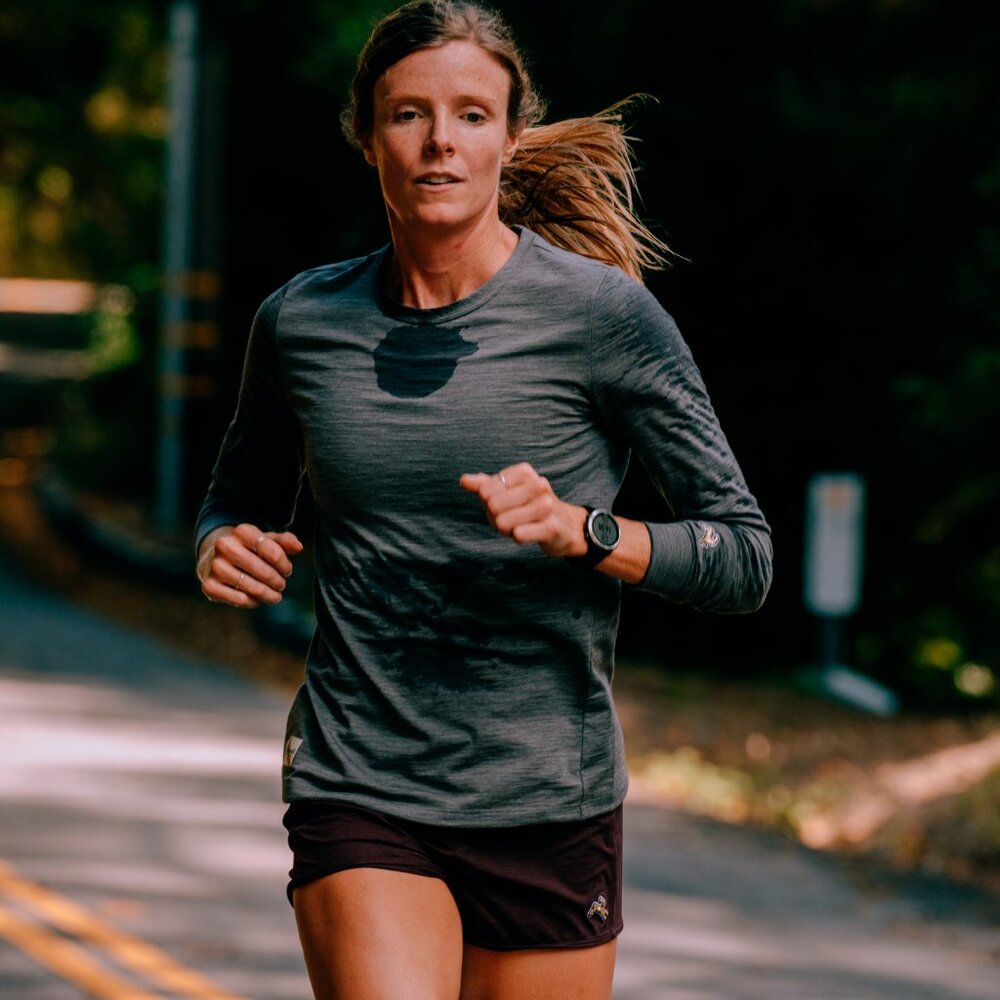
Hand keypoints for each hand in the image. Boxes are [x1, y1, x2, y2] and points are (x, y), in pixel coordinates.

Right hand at [197, 523, 303, 607]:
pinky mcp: (209, 585)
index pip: (273, 552)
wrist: (214, 556)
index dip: (285, 565)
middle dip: (277, 581)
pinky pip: (238, 599)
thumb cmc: (248, 549)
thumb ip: (285, 542)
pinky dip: (252, 602)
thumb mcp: (267, 540)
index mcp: (242, 531)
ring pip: (251, 587)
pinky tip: (257, 600)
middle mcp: (225, 546)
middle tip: (281, 585)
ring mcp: (215, 566)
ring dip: (268, 594)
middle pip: (263, 571)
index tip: (287, 571)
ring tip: (275, 596)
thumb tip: (299, 547)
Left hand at [459, 462, 587, 557]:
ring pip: (502, 522)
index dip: (487, 503)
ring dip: (506, 529)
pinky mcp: (551, 527)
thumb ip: (483, 485)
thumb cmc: (528, 506)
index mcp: (524, 472)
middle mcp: (538, 484)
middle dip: (495, 518)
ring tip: (519, 526)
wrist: (564, 525)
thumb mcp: (507, 491)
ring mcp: (546, 505)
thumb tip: (463, 480)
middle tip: (510, 519)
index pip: (485, 490)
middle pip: (492, 506)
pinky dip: (517, 537)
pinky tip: (525, 534)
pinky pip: (519, 534)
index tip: (503, 506)